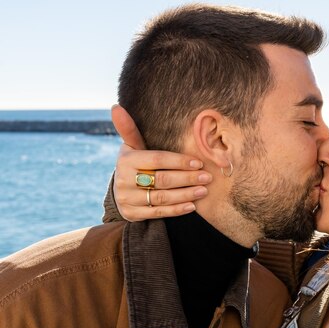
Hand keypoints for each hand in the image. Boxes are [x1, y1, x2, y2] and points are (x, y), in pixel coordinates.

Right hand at [111, 105, 210, 220]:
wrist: (120, 192)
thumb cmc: (134, 164)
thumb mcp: (132, 147)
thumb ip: (130, 130)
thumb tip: (116, 107)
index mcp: (126, 160)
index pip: (157, 159)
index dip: (179, 161)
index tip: (199, 163)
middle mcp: (124, 180)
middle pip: (162, 179)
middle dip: (187, 178)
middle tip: (207, 177)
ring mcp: (128, 199)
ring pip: (162, 197)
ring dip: (186, 194)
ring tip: (204, 190)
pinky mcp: (132, 215)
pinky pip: (158, 213)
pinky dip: (177, 210)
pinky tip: (192, 205)